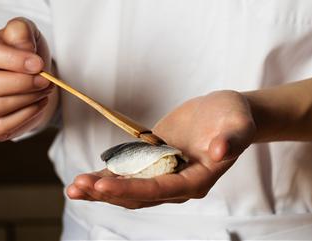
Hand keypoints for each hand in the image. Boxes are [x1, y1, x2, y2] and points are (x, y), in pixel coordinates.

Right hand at [0, 17, 56, 140]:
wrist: (26, 76)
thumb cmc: (20, 51)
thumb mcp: (23, 32)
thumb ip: (20, 31)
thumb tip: (25, 48)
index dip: (11, 59)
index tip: (37, 64)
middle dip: (20, 83)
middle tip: (45, 80)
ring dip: (26, 99)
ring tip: (45, 89)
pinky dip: (24, 116)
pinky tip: (37, 104)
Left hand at [66, 90, 255, 208]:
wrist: (226, 113)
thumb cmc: (234, 118)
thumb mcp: (238, 124)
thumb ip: (231, 139)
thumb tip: (219, 151)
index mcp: (197, 181)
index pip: (159, 190)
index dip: (130, 189)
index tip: (103, 184)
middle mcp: (177, 184)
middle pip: (138, 196)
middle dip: (107, 192)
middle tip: (79, 187)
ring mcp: (163, 175)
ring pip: (128, 190)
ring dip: (101, 190)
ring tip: (74, 187)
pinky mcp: (153, 163)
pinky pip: (127, 175)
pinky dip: (105, 176)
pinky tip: (83, 179)